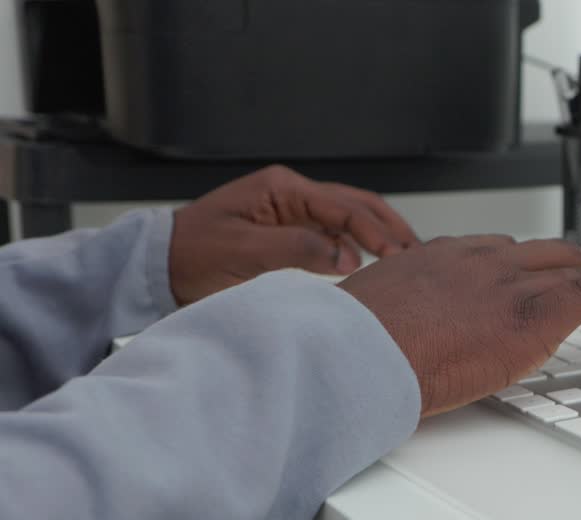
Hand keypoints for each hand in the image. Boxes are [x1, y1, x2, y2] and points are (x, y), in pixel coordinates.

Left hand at [170, 165, 417, 304]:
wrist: (160, 266)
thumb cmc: (191, 254)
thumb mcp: (242, 251)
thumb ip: (296, 250)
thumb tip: (346, 257)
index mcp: (282, 189)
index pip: (343, 207)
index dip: (374, 232)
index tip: (394, 256)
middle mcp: (292, 195)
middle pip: (357, 204)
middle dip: (390, 228)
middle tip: (417, 253)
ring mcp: (293, 212)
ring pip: (350, 218)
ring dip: (380, 235)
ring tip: (406, 257)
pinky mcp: (290, 232)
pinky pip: (335, 235)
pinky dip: (360, 246)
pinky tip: (374, 264)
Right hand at [339, 235, 580, 417]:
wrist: (357, 355)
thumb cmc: (352, 349)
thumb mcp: (369, 319)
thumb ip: (395, 320)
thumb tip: (390, 344)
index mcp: (439, 260)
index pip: (498, 254)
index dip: (526, 269)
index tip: (535, 283)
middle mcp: (480, 261)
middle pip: (544, 254)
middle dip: (576, 272)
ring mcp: (509, 283)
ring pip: (572, 269)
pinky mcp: (535, 312)